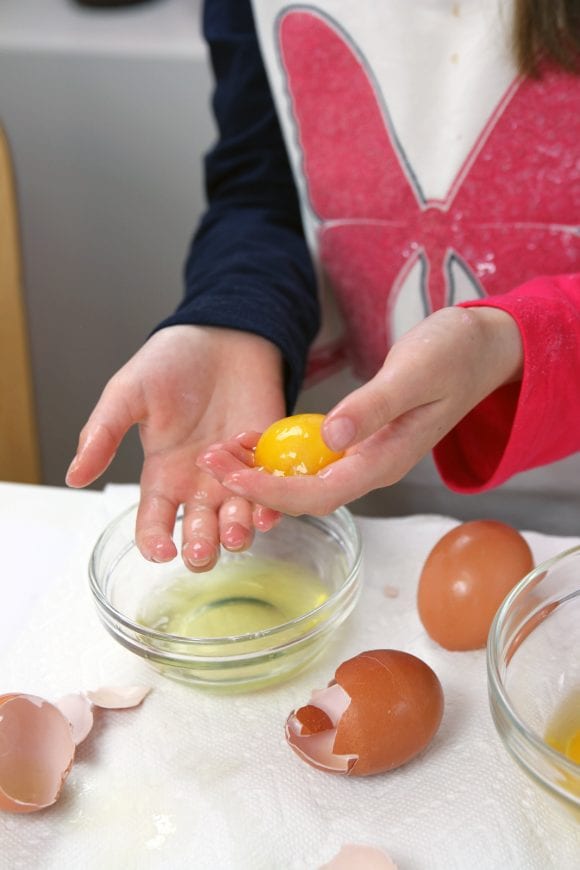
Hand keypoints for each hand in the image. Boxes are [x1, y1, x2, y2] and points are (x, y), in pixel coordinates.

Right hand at [66, 325, 284, 569]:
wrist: (223, 335)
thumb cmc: (171, 362)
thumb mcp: (128, 393)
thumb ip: (103, 434)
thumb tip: (73, 476)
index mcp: (162, 475)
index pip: (154, 523)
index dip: (154, 542)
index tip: (160, 551)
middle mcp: (199, 484)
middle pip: (199, 532)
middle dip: (200, 547)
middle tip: (201, 551)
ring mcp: (236, 474)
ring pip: (236, 521)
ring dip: (236, 533)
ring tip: (233, 532)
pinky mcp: (268, 460)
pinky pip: (272, 493)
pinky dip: (271, 506)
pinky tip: (268, 510)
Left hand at [198, 306, 522, 514]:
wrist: (479, 349)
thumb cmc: (453, 355)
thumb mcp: (414, 374)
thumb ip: (374, 407)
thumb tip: (331, 438)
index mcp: (386, 461)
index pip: (320, 494)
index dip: (272, 491)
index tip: (232, 478)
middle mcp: (372, 467)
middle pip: (304, 494)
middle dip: (253, 484)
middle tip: (208, 461)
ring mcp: (366, 456)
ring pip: (304, 479)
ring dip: (260, 470)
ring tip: (218, 451)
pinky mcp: (359, 441)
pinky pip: (312, 459)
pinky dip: (280, 451)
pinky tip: (252, 437)